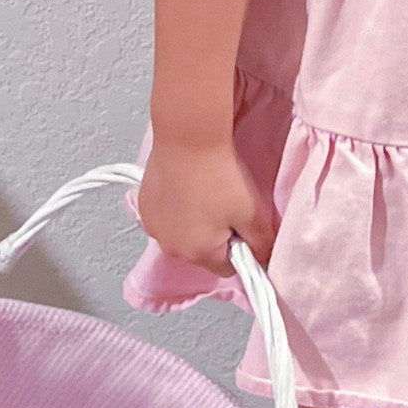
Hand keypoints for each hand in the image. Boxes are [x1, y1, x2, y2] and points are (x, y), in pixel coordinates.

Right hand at [135, 135, 275, 273]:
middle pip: (202, 253)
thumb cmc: (219, 175)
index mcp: (198, 254)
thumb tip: (263, 258)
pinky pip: (166, 219)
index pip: (227, 269)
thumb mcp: (252, 213)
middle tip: (225, 206)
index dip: (239, 249)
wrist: (187, 138)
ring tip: (204, 193)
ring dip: (194, 223)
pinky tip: (187, 187)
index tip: (243, 226)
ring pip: (182, 236)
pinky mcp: (144, 207)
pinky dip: (176, 210)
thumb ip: (261, 243)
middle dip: (215, 236)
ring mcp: (153, 227)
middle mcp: (170, 247)